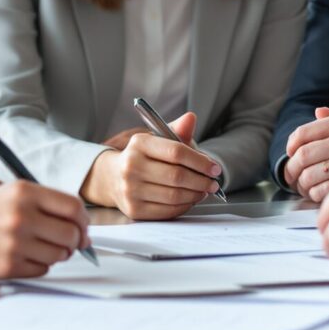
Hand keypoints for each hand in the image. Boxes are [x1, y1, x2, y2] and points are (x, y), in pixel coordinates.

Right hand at [0, 180, 90, 279]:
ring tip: (38, 248)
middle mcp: (22, 215)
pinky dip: (39, 266)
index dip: (83, 220)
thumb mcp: (8, 194)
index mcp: (24, 192)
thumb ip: (44, 203)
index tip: (82, 227)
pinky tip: (23, 257)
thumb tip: (79, 224)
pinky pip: (43, 269)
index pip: (73, 206)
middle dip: (75, 241)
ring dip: (56, 254)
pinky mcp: (9, 265)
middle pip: (72, 233)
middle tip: (68, 243)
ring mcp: (15, 242)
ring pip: (60, 254)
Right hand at [81, 110, 223, 219]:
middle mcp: (131, 166)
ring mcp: (130, 189)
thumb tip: (191, 118)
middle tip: (213, 182)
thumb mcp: (157, 139)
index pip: (176, 152)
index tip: (215, 168)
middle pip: (177, 176)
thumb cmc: (143, 157)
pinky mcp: (134, 209)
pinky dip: (184, 206)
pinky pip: (167, 211)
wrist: (113, 177)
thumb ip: (177, 130)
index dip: (200, 161)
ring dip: (195, 194)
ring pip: (174, 196)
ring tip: (204, 190)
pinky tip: (190, 199)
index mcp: (139, 143)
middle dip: (201, 181)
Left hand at [283, 107, 328, 200]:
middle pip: (301, 157)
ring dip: (302, 186)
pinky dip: (315, 196)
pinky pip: (320, 192)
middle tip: (293, 178)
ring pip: (308, 177)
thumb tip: (316, 111)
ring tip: (307, 188)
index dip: (290, 147)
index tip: (291, 156)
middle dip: (291, 171)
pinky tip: (320, 196)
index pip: (302, 133)